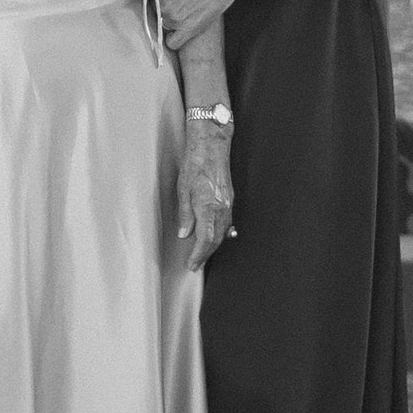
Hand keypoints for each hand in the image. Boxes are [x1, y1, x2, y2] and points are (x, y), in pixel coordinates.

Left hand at [158, 0, 226, 52]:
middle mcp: (161, 5)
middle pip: (154, 8)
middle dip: (162, 3)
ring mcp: (174, 19)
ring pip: (162, 22)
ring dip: (169, 17)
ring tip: (183, 8)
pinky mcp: (188, 29)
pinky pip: (172, 42)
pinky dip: (173, 38)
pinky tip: (176, 32)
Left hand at [177, 115, 235, 266]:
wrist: (211, 148)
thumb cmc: (195, 164)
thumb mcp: (183, 190)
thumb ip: (185, 215)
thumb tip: (184, 233)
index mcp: (208, 207)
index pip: (205, 240)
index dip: (199, 255)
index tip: (192, 264)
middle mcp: (221, 208)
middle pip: (216, 240)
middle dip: (205, 254)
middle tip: (195, 264)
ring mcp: (228, 204)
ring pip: (222, 232)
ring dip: (212, 245)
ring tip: (202, 254)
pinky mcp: (230, 199)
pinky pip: (226, 222)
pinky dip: (219, 233)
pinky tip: (214, 236)